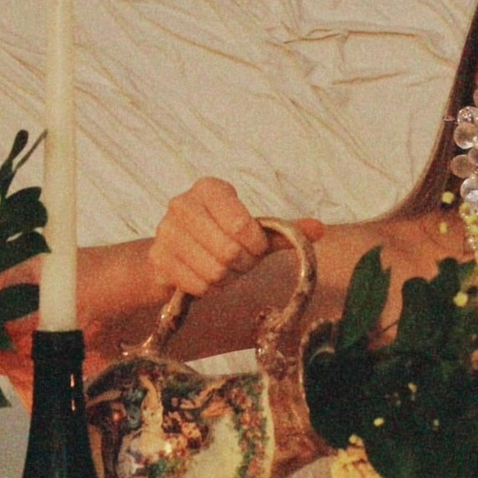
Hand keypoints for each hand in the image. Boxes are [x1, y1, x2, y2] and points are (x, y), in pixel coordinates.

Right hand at [148, 177, 323, 294]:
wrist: (178, 253)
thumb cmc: (222, 236)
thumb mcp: (253, 231)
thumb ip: (285, 231)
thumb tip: (319, 230)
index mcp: (210, 188)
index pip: (242, 224)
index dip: (256, 244)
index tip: (257, 248)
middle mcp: (182, 204)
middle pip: (229, 251)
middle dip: (243, 264)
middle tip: (242, 263)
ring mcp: (166, 231)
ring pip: (214, 271)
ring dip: (228, 278)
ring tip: (226, 270)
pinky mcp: (158, 258)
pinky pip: (197, 285)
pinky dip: (210, 289)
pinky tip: (208, 278)